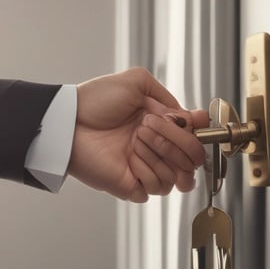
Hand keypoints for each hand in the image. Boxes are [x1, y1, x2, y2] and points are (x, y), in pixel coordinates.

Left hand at [68, 68, 208, 201]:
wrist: (70, 121)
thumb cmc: (95, 101)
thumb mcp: (136, 82)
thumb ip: (166, 95)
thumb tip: (190, 116)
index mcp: (161, 126)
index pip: (195, 136)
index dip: (199, 131)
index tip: (193, 122)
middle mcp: (157, 149)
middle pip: (194, 157)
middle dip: (177, 139)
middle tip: (149, 125)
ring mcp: (146, 168)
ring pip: (179, 174)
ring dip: (160, 152)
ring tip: (135, 139)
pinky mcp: (133, 185)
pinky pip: (157, 186)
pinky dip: (147, 170)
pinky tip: (130, 158)